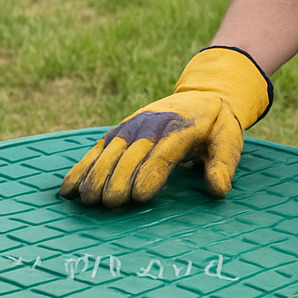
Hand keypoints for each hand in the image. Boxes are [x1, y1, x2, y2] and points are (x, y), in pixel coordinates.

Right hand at [60, 46, 271, 207]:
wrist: (203, 93)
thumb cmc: (217, 124)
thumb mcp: (230, 139)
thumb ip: (223, 163)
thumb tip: (219, 190)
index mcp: (181, 128)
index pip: (164, 152)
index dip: (150, 173)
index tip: (139, 197)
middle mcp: (152, 124)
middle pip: (132, 153)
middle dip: (119, 178)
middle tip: (109, 204)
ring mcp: (133, 126)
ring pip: (110, 150)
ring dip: (96, 174)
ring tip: (86, 200)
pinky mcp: (120, 131)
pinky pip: (98, 149)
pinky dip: (82, 167)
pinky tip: (68, 189)